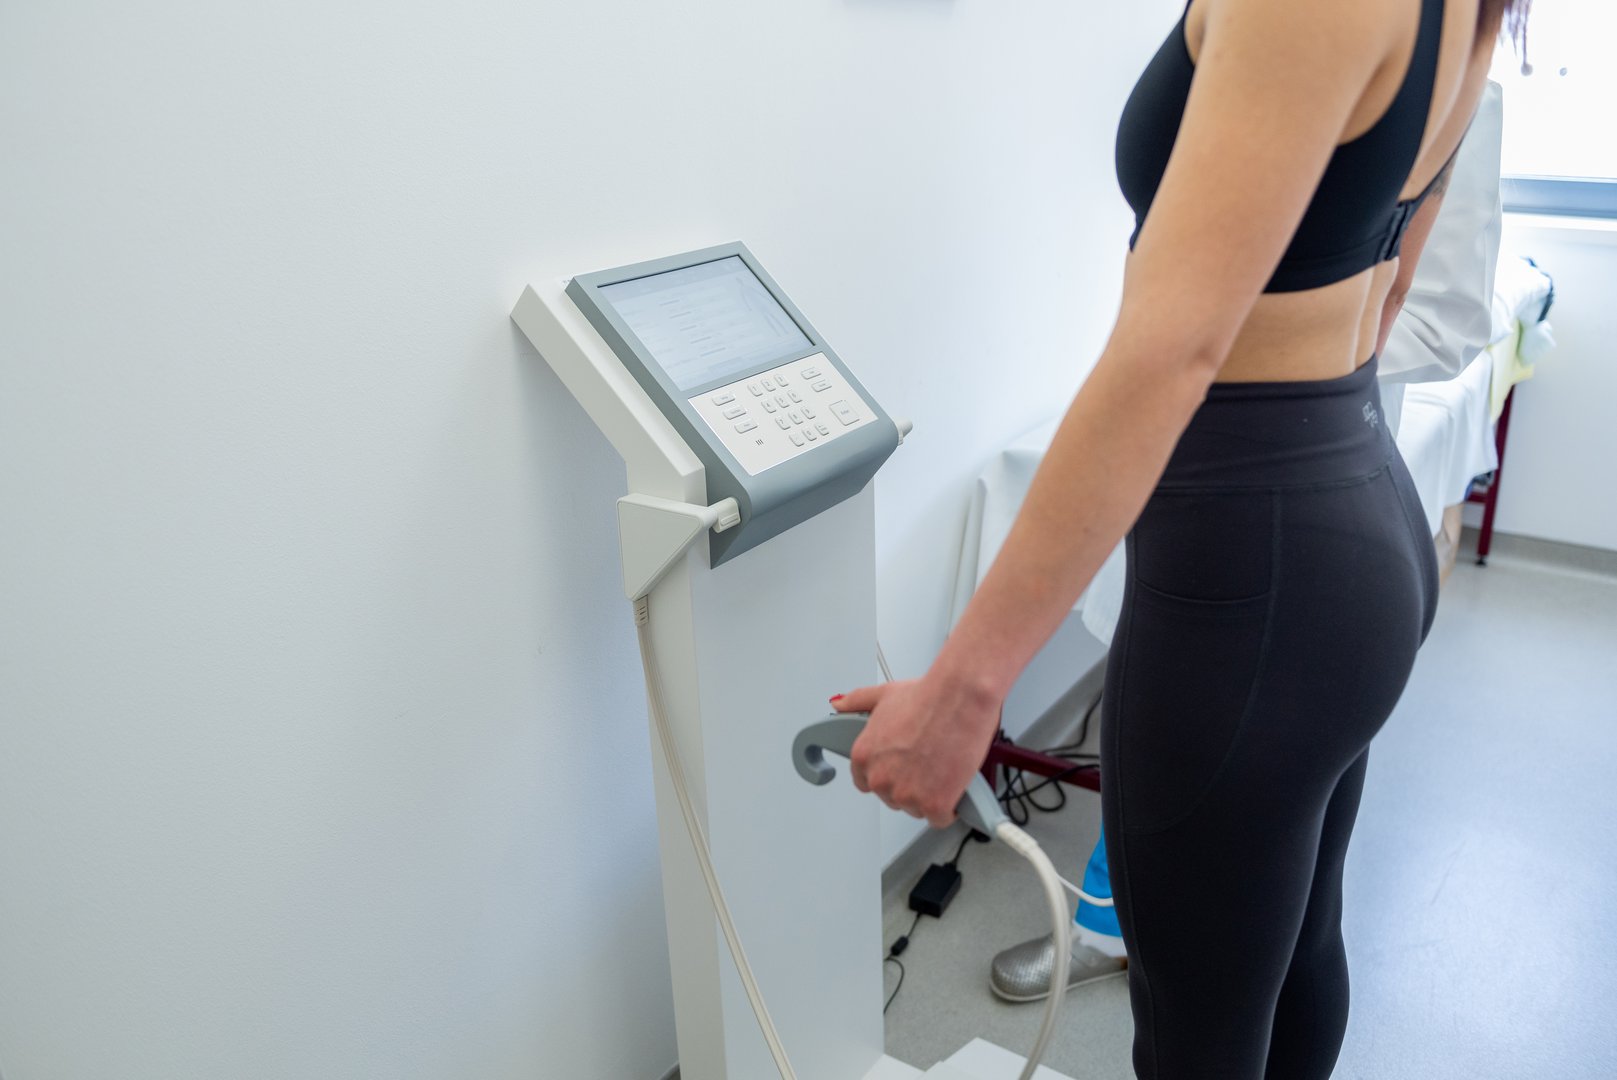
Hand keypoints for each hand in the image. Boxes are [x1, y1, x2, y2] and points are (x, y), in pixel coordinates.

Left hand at [831, 674, 1001, 828]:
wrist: (960, 699)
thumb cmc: (928, 697)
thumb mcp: (884, 694)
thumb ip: (858, 701)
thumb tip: (840, 704)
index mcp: (864, 756)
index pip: (866, 783)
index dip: (888, 775)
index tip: (901, 768)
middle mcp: (881, 778)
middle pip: (893, 798)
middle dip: (910, 785)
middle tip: (927, 761)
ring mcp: (906, 794)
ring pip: (917, 809)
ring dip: (930, 796)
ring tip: (942, 767)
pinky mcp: (934, 804)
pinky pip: (940, 818)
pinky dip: (950, 807)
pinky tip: (954, 786)